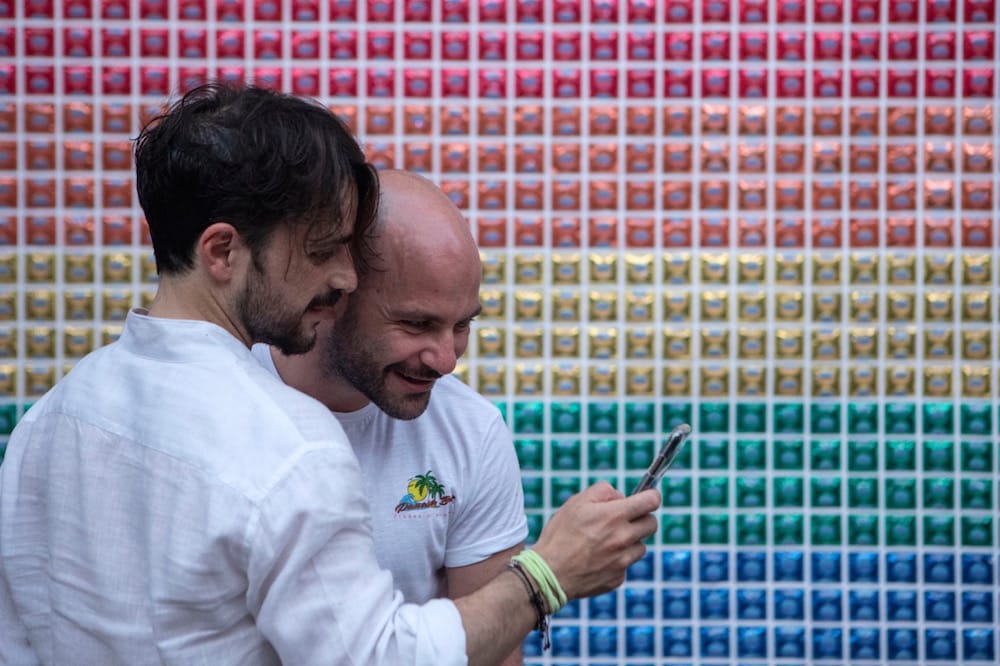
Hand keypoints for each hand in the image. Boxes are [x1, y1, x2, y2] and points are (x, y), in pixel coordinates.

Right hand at [531, 481, 658, 600]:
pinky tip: (597, 559)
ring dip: (629, 541)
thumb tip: (620, 496)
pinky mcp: (618, 578)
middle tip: (624, 519)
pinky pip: (626, 565)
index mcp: (615, 516)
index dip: (651, 496)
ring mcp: (623, 560)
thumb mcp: (576, 502)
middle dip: (641, 518)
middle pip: (652, 524)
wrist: (549, 573)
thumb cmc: (560, 535)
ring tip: (605, 542)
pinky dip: (617, 560)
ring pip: (640, 546)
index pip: (651, 501)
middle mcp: (624, 538)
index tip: (647, 497)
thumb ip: (603, 491)